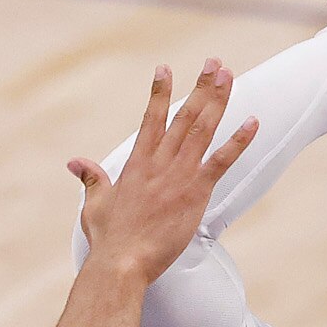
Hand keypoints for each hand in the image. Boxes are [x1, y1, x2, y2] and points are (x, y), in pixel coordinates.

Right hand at [70, 60, 254, 279]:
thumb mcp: (94, 203)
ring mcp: (179, 175)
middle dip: (200, 87)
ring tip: (229, 76)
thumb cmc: (108, 239)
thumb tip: (74, 162)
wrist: (121, 262)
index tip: (165, 69)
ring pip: (202, 129)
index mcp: (137, 163)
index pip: (150, 118)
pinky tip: (252, 121)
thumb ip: (91, 178)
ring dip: (218, 100)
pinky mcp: (196, 192)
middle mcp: (160, 162)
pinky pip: (222, 160)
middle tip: (214, 63)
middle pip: (184, 115)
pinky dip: (238, 140)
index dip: (159, 92)